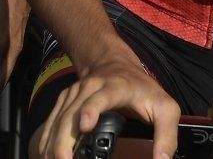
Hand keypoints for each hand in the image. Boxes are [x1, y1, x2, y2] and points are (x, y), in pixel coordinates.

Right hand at [32, 55, 177, 158]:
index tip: (85, 126)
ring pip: (58, 118)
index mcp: (115, 88)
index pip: (101, 97)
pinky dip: (46, 138)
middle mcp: (89, 88)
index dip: (91, 109)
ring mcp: (74, 93)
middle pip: (72, 113)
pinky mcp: (64, 100)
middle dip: (65, 139)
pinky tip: (45, 154)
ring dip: (52, 142)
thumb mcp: (165, 108)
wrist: (114, 62)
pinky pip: (52, 120)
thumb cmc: (142, 88)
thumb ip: (167, 135)